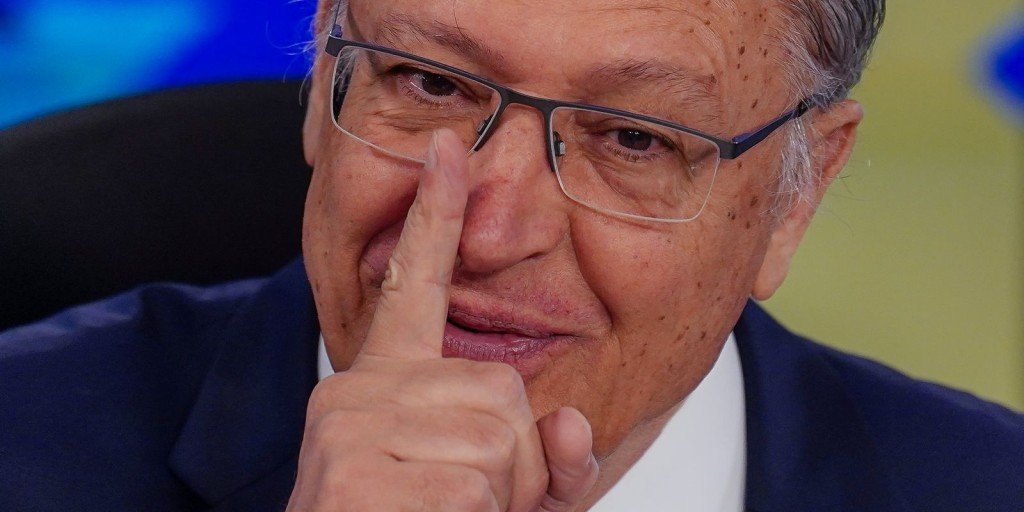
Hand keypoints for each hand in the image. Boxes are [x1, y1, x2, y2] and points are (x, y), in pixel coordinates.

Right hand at [286, 129, 598, 510]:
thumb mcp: (492, 501)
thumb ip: (541, 464)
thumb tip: (572, 426)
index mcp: (384, 385)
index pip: (414, 286)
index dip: (435, 218)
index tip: (448, 151)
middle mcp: (358, 390)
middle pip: (503, 395)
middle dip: (510, 469)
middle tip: (458, 505)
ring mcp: (348, 426)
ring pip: (497, 444)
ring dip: (493, 503)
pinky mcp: (350, 469)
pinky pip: (472, 489)